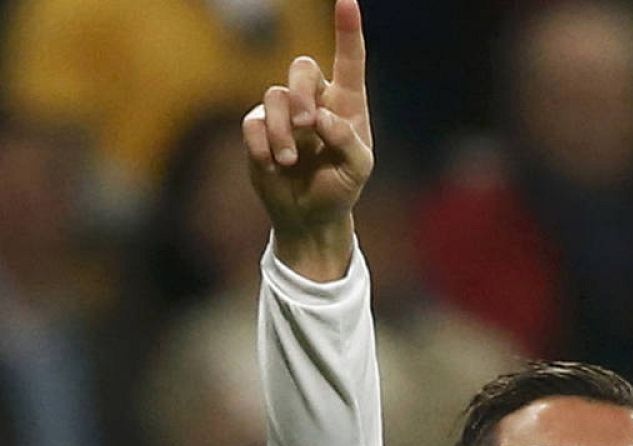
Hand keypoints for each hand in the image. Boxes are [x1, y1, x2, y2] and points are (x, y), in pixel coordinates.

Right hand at [241, 0, 372, 279]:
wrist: (311, 215)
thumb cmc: (340, 187)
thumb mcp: (358, 169)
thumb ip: (347, 141)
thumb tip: (321, 119)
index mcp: (347, 103)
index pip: (349, 60)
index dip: (348, 30)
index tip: (348, 1)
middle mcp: (315, 100)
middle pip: (301, 67)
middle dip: (302, 93)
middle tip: (308, 124)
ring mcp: (283, 113)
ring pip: (273, 96)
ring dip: (282, 130)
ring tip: (290, 160)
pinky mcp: (258, 129)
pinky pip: (252, 122)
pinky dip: (262, 144)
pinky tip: (273, 164)